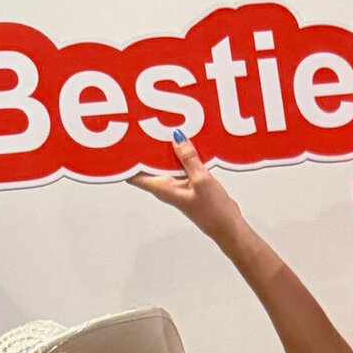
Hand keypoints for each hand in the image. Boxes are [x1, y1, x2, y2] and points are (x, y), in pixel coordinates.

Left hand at [128, 131, 244, 244]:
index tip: (123, 142)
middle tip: (145, 125)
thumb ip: (189, 158)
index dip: (127, 159)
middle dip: (146, 146)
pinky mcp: (188, 183)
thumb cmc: (214, 212)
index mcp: (163, 188)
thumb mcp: (202, 180)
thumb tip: (176, 137)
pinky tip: (187, 142)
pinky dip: (182, 154)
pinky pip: (180, 164)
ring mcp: (177, 185)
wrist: (228, 227)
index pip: (134, 175)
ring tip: (166, 128)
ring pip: (165, 162)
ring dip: (167, 148)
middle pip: (148, 164)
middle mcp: (167, 187)